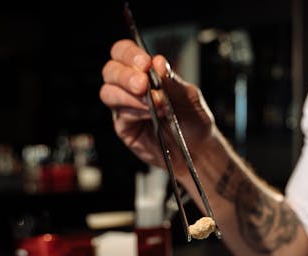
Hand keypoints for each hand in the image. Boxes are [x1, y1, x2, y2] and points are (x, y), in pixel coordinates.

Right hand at [99, 39, 215, 177]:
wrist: (198, 148)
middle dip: (126, 75)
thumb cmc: (193, 120)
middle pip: (111, 70)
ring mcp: (125, 107)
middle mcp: (131, 87)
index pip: (124, 53)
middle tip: (143, 84)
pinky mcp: (124, 127)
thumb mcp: (190, 96)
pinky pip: (121, 115)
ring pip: (109, 92)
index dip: (130, 54)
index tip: (145, 63)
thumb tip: (158, 63)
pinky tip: (151, 114)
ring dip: (130, 95)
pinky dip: (136, 111)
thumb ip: (172, 81)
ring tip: (154, 103)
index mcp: (145, 72)